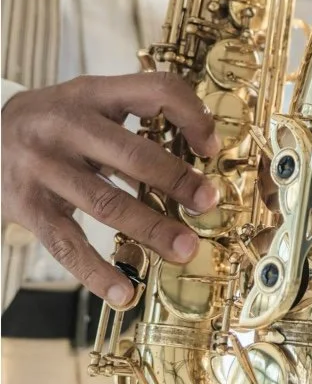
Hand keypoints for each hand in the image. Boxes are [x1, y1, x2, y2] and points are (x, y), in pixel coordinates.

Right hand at [1, 73, 219, 305]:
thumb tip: (202, 156)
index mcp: (92, 94)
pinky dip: (97, 272)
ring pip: (106, 202)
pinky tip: (124, 293)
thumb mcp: (90, 104)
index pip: (152, 90)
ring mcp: (43, 167)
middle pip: (132, 154)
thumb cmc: (54, 125)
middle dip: (176, 181)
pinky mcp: (27, 205)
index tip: (212, 148)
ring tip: (184, 250)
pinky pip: (66, 243)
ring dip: (151, 229)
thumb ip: (136, 119)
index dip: (189, 115)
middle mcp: (64, 126)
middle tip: (208, 204)